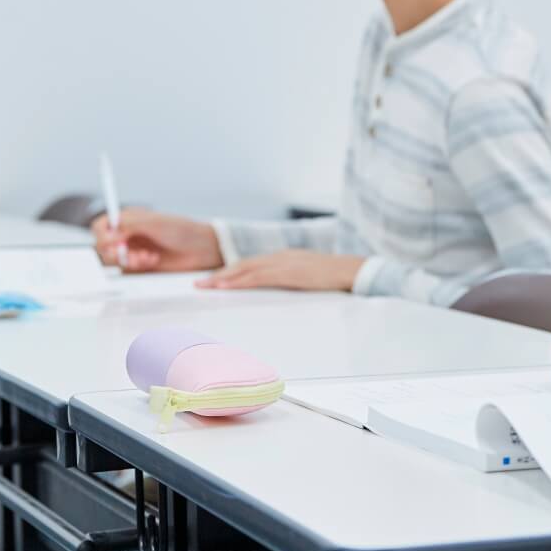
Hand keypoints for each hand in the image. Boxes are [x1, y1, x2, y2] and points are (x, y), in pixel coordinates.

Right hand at [94, 208, 222, 272]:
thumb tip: (108, 232)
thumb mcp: (154, 223)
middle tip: (130, 252)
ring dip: (128, 260)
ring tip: (147, 256)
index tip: (114, 240)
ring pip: (114, 260)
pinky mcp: (140, 265)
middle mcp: (128, 234)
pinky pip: (128, 270)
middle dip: (115, 251)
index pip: (102, 225)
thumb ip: (128, 225)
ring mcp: (134, 250)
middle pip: (103, 245)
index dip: (103, 234)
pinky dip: (138, 267)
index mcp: (128, 219)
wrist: (201, 249)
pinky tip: (153, 260)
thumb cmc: (182, 230)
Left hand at [197, 250, 364, 291]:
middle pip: (242, 265)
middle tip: (198, 284)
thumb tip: (277, 293)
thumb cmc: (332, 277)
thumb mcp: (306, 278)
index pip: (250, 265)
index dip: (229, 272)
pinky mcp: (288, 272)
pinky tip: (226, 286)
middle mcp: (279, 257)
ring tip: (205, 286)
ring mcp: (283, 262)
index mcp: (283, 258)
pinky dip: (239, 281)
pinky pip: (258, 277)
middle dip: (219, 275)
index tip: (212, 281)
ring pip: (245, 269)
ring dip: (223, 278)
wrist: (352, 271)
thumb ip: (290, 281)